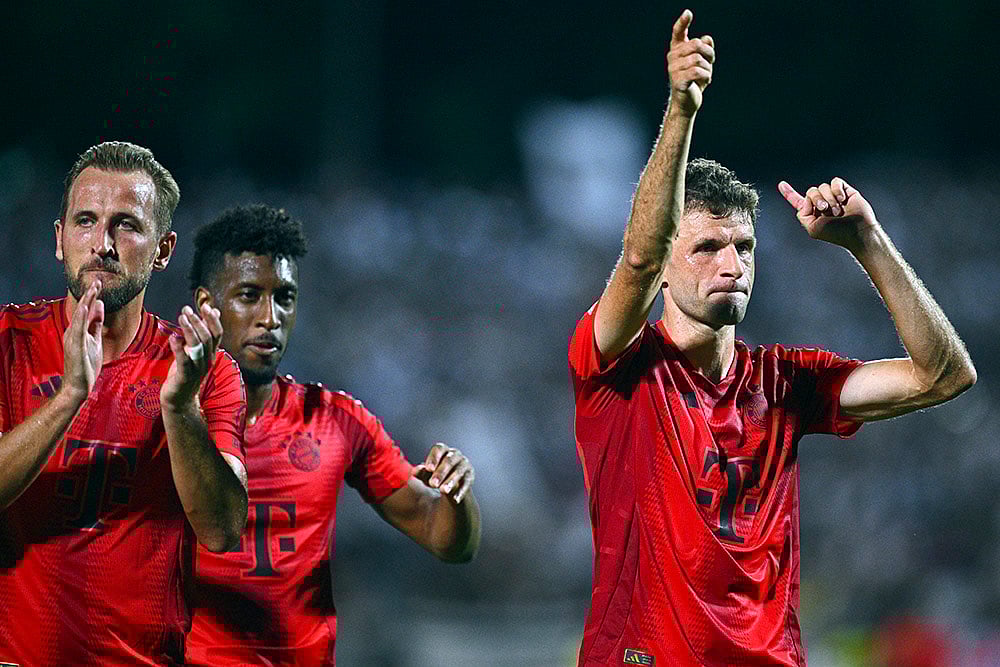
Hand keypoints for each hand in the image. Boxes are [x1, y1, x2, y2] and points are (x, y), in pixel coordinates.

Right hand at [62, 280, 103, 399]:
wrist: (79, 385)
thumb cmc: (86, 363)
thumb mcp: (95, 339)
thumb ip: (96, 324)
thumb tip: (100, 306)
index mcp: (79, 330)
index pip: (86, 309)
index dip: (92, 296)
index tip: (98, 283)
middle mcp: (73, 331)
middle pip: (82, 310)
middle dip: (89, 295)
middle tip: (97, 281)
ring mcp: (74, 339)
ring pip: (80, 316)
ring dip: (86, 302)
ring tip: (92, 289)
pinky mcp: (76, 346)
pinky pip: (79, 329)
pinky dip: (81, 317)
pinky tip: (84, 307)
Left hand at [161, 303, 222, 409]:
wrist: (179, 400)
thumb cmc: (185, 373)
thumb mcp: (195, 352)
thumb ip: (202, 334)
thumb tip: (215, 312)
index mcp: (210, 354)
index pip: (217, 334)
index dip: (213, 320)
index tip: (206, 306)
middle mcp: (206, 360)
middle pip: (207, 337)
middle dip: (198, 322)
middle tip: (187, 310)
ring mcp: (197, 369)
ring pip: (198, 346)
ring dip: (190, 330)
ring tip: (182, 318)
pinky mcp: (184, 377)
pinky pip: (184, 360)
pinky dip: (179, 347)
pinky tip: (173, 337)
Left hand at [414, 443, 474, 503]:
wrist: (451, 486)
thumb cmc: (435, 476)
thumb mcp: (427, 475)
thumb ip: (421, 472)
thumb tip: (415, 471)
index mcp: (443, 451)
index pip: (439, 449)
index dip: (434, 458)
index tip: (428, 468)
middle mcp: (455, 455)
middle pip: (449, 461)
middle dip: (440, 473)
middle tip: (432, 484)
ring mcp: (464, 465)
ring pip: (458, 472)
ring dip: (451, 481)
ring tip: (443, 491)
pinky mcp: (470, 476)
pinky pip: (466, 483)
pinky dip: (461, 491)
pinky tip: (455, 499)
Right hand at [667, 9, 714, 115]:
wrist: (687, 103)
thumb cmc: (694, 81)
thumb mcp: (703, 62)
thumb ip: (705, 49)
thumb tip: (706, 39)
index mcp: (677, 51)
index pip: (678, 32)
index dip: (683, 22)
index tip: (688, 13)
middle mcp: (673, 58)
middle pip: (697, 44)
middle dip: (709, 54)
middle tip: (711, 64)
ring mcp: (674, 69)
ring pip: (699, 59)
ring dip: (708, 68)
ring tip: (705, 77)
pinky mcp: (679, 81)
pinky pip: (697, 72)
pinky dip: (706, 77)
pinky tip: (704, 82)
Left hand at [778, 177, 878, 250]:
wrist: (857, 231)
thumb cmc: (836, 233)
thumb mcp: (812, 228)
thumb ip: (803, 214)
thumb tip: (807, 199)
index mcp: (811, 212)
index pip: (797, 201)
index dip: (789, 193)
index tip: (781, 184)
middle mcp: (821, 203)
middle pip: (811, 191)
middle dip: (817, 200)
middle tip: (825, 210)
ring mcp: (833, 196)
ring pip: (822, 187)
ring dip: (829, 199)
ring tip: (838, 211)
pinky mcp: (845, 191)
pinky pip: (835, 182)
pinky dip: (837, 190)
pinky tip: (843, 200)